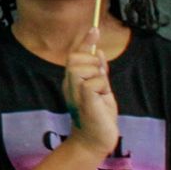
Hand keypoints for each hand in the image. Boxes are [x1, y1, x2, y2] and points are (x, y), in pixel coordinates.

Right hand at [61, 28, 119, 156]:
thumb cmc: (98, 116)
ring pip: (86, 68)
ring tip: (101, 95)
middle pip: (76, 57)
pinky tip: (101, 99)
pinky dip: (101, 87)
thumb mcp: (100, 89)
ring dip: (100, 78)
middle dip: (94, 64)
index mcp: (72, 80)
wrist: (95, 141)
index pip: (75, 55)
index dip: (85, 41)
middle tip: (101, 83)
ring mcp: (75, 92)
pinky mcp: (84, 100)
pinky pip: (92, 82)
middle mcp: (69, 84)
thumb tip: (99, 50)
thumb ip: (99, 71)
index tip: (94, 29)